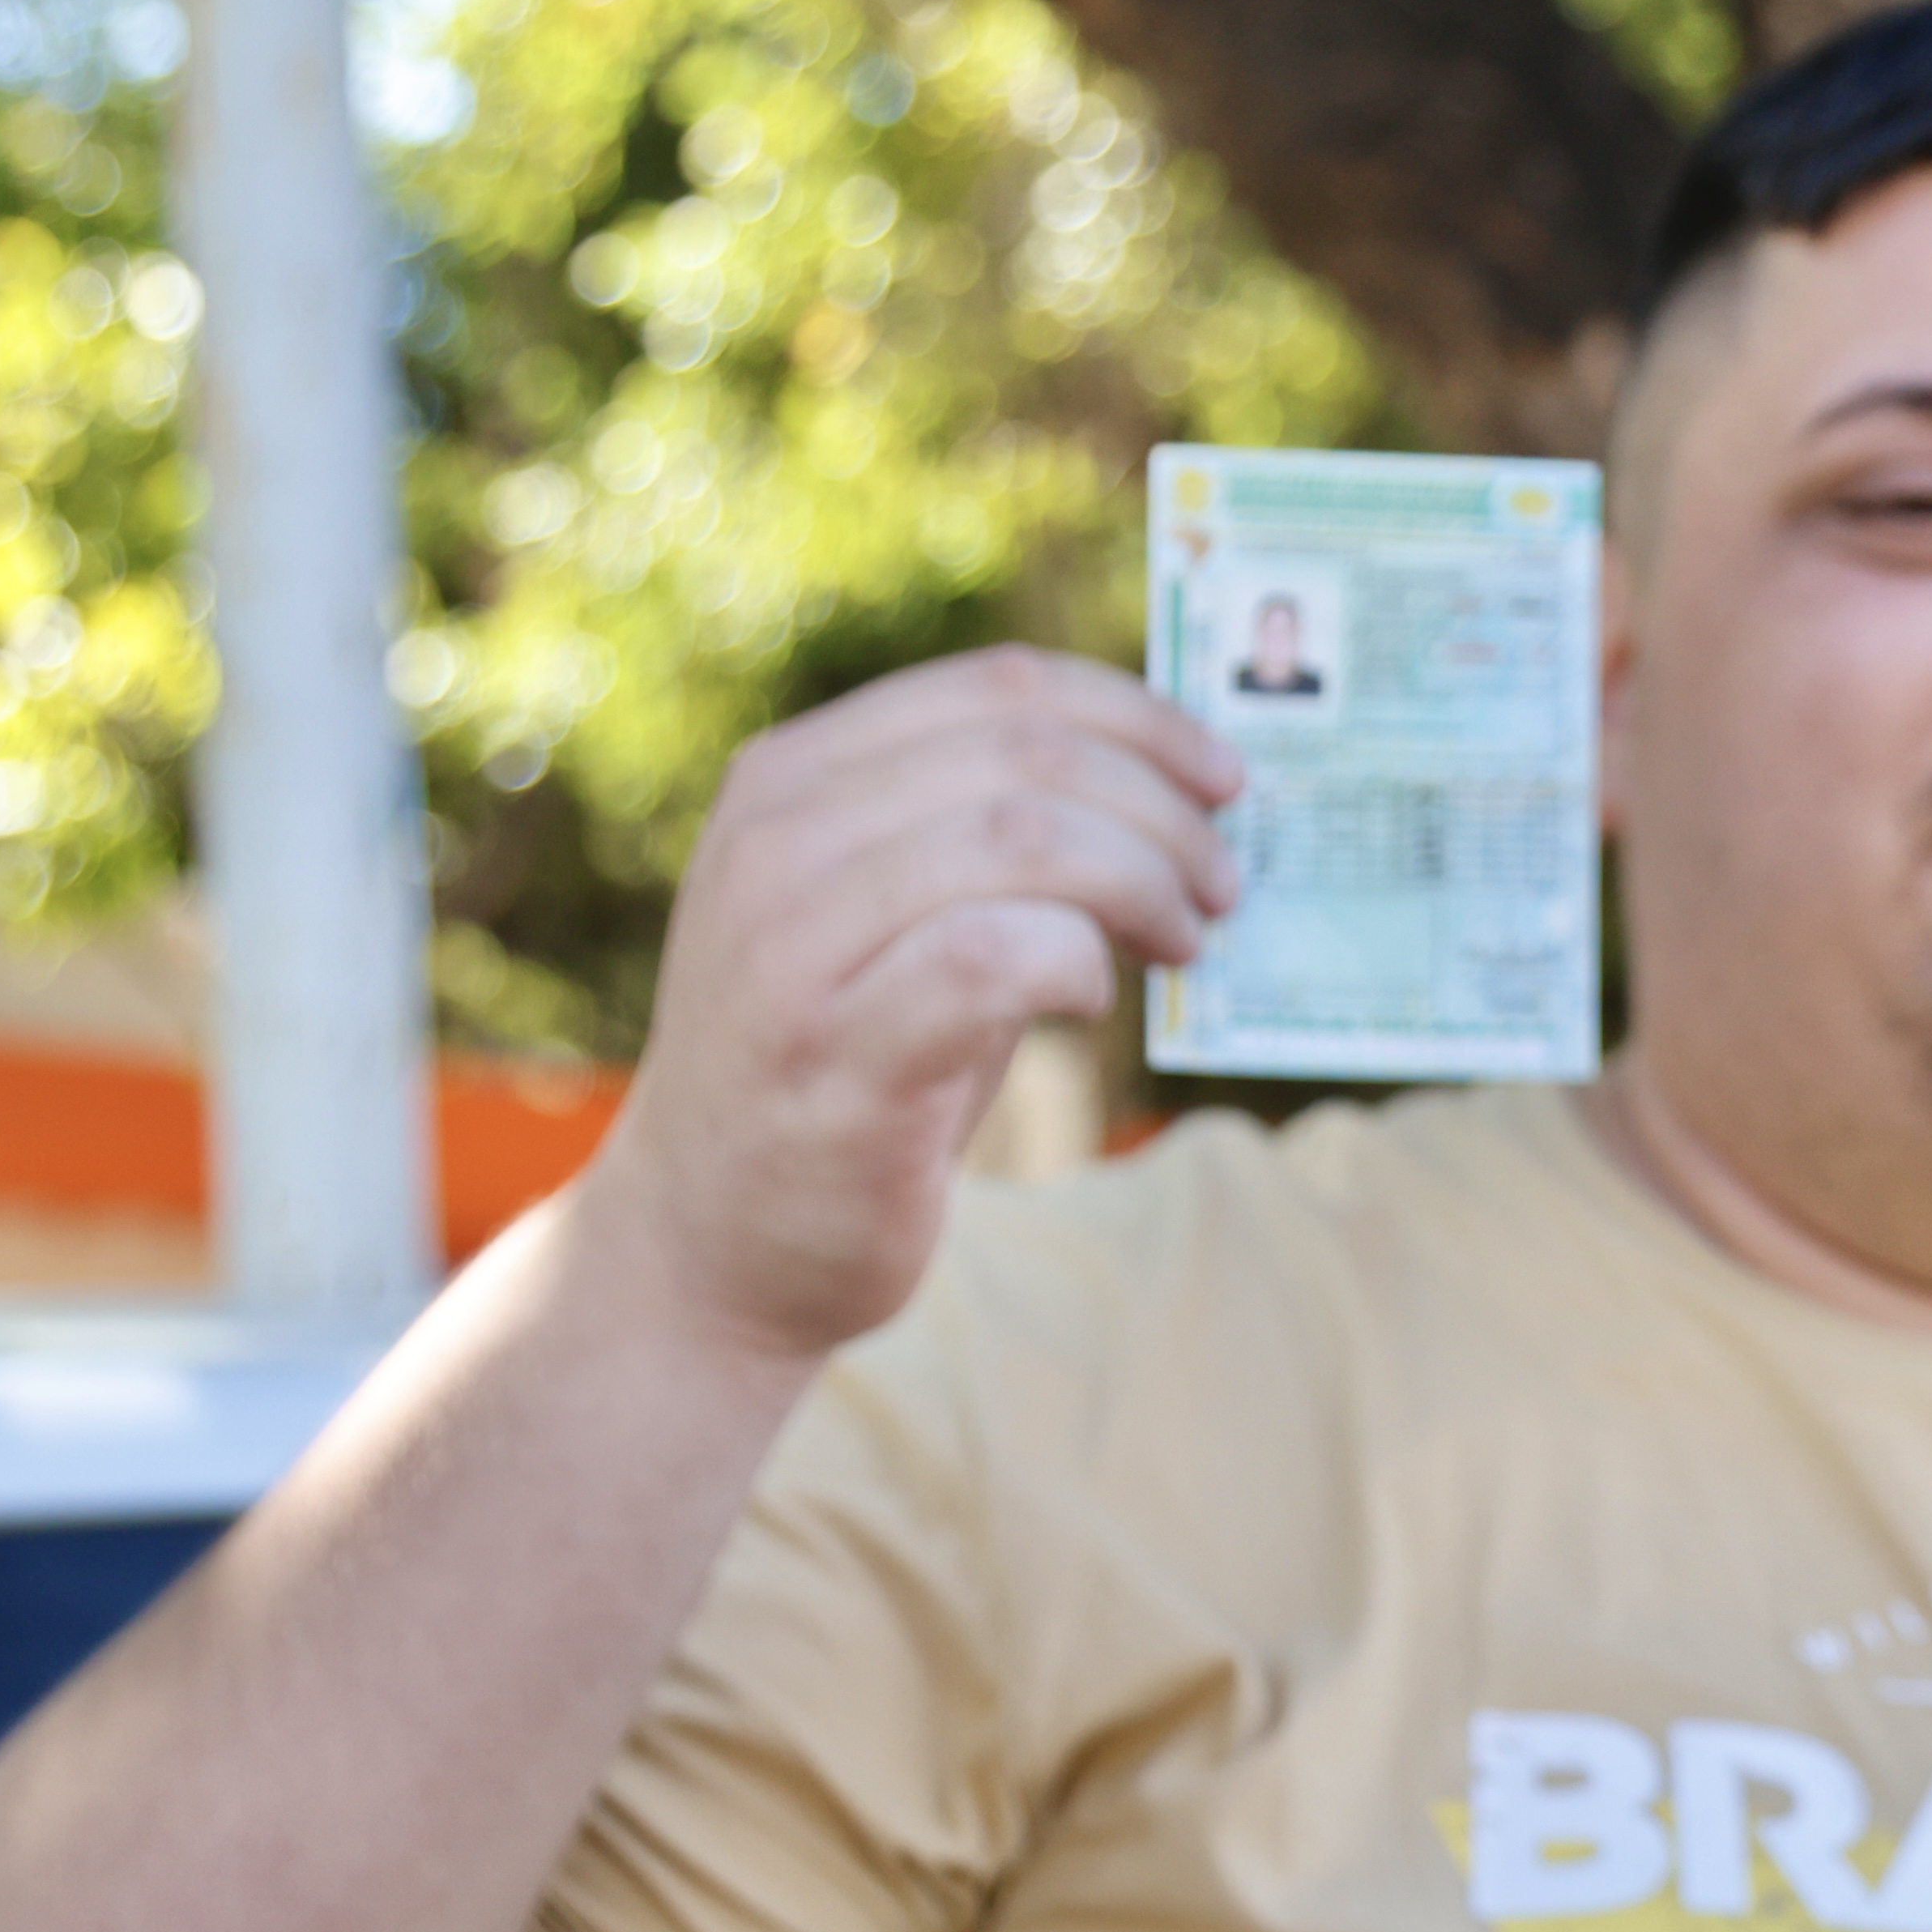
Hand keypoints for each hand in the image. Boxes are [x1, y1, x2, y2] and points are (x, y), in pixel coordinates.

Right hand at [578, 648, 1240, 1357]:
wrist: (710, 1243)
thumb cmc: (841, 1076)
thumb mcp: (891, 921)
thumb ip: (986, 843)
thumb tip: (1171, 795)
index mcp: (791, 780)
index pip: (998, 687)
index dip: (1137, 718)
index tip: (1221, 779)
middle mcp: (776, 841)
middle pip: (1025, 752)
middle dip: (1160, 810)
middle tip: (1222, 884)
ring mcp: (791, 944)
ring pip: (1020, 836)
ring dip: (1140, 879)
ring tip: (1184, 940)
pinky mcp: (834, 1052)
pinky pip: (993, 956)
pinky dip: (1075, 961)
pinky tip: (1092, 999)